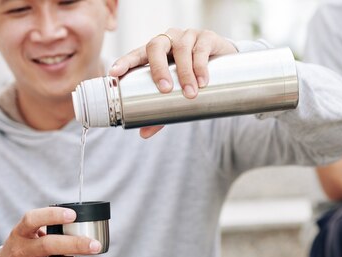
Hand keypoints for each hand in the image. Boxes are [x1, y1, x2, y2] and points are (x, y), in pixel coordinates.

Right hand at [0, 207, 101, 256]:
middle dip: (77, 244)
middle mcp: (20, 252)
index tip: (73, 215)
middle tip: (95, 245)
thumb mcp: (26, 237)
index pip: (32, 219)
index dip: (53, 215)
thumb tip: (79, 224)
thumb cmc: (23, 252)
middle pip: (50, 245)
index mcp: (19, 234)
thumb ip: (46, 229)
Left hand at [109, 28, 237, 138]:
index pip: (136, 54)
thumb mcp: (177, 93)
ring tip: (191, 93)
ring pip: (181, 49)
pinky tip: (203, 80)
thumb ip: (161, 111)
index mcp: (155, 52)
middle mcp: (169, 40)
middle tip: (165, 90)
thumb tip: (144, 134)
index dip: (125, 61)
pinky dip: (201, 65)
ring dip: (185, 72)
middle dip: (159, 68)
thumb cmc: (193, 77)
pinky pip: (201, 48)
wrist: (226, 63)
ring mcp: (188, 36)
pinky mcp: (207, 37)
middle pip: (156, 47)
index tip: (115, 73)